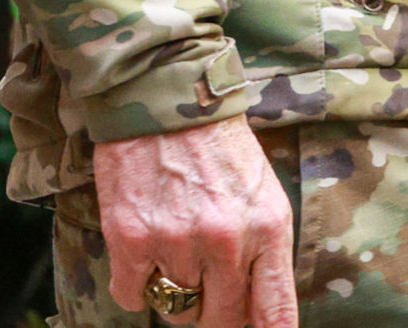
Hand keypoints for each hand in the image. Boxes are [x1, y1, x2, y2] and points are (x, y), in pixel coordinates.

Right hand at [94, 117, 296, 327]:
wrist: (168, 101)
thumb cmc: (220, 146)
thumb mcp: (261, 192)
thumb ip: (262, 252)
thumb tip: (257, 315)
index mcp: (268, 227)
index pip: (274, 310)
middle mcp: (227, 242)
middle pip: (219, 320)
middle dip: (212, 311)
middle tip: (204, 278)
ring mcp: (178, 245)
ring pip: (175, 310)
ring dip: (174, 290)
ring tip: (175, 243)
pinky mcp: (132, 244)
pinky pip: (133, 297)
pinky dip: (136, 281)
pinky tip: (145, 243)